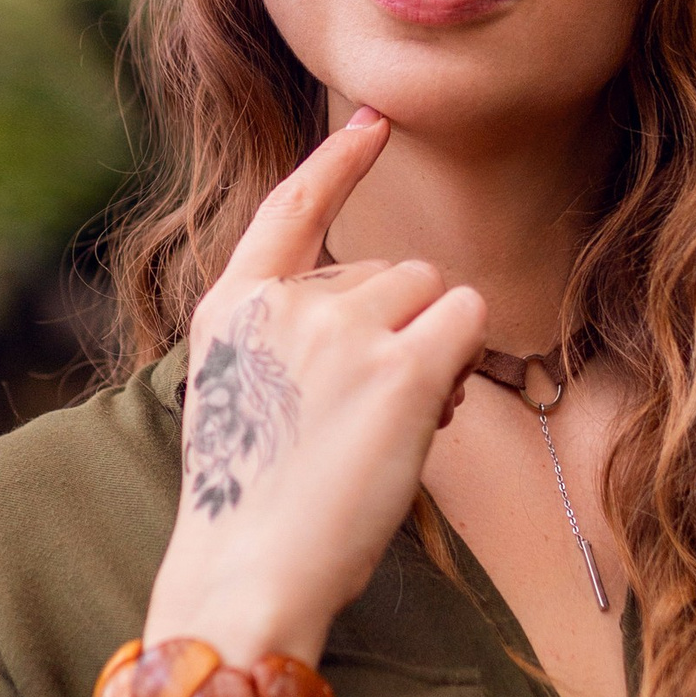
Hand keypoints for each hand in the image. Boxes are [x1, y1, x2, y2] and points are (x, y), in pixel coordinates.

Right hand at [148, 111, 484, 667]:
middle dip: (400, 326)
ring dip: (434, 347)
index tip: (373, 122)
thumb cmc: (255, 503)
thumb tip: (390, 303)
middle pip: (386, 269)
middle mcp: (283, 304)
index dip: (337, 162)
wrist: (250, 574)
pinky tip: (429, 414)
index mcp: (231, 309)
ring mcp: (342, 331)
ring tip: (395, 423)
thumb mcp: (242, 395)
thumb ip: (288, 335)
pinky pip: (465, 321)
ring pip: (429, 292)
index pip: (291, 208)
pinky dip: (462, 361)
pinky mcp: (401, 370)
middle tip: (374, 410)